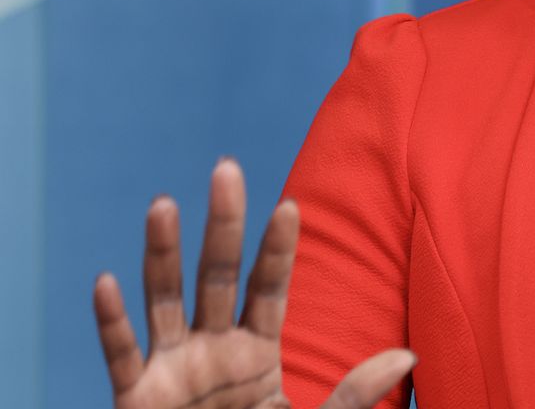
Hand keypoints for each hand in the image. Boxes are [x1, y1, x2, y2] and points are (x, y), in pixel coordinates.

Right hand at [93, 158, 416, 408]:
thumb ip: (355, 393)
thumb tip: (409, 354)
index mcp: (256, 352)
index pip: (269, 288)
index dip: (277, 249)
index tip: (290, 204)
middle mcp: (212, 350)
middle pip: (217, 276)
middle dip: (222, 224)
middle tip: (226, 167)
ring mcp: (172, 370)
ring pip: (165, 300)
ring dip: (161, 254)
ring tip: (163, 203)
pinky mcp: (137, 398)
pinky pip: (120, 356)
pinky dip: (112, 321)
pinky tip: (106, 281)